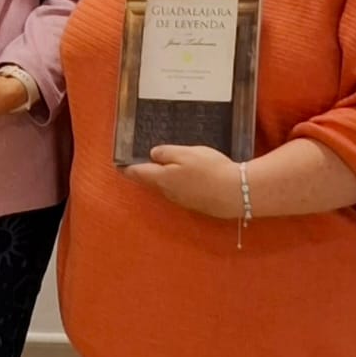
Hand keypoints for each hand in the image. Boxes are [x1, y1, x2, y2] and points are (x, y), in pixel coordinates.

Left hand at [123, 145, 242, 217]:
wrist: (237, 193)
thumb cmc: (210, 169)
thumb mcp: (186, 153)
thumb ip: (166, 152)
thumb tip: (153, 154)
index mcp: (162, 178)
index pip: (138, 173)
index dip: (127, 168)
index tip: (118, 165)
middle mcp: (168, 192)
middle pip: (151, 181)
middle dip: (144, 173)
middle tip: (138, 164)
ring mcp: (182, 200)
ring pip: (166, 187)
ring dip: (161, 178)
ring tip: (161, 167)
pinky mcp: (196, 204)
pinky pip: (180, 191)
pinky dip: (177, 183)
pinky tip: (185, 177)